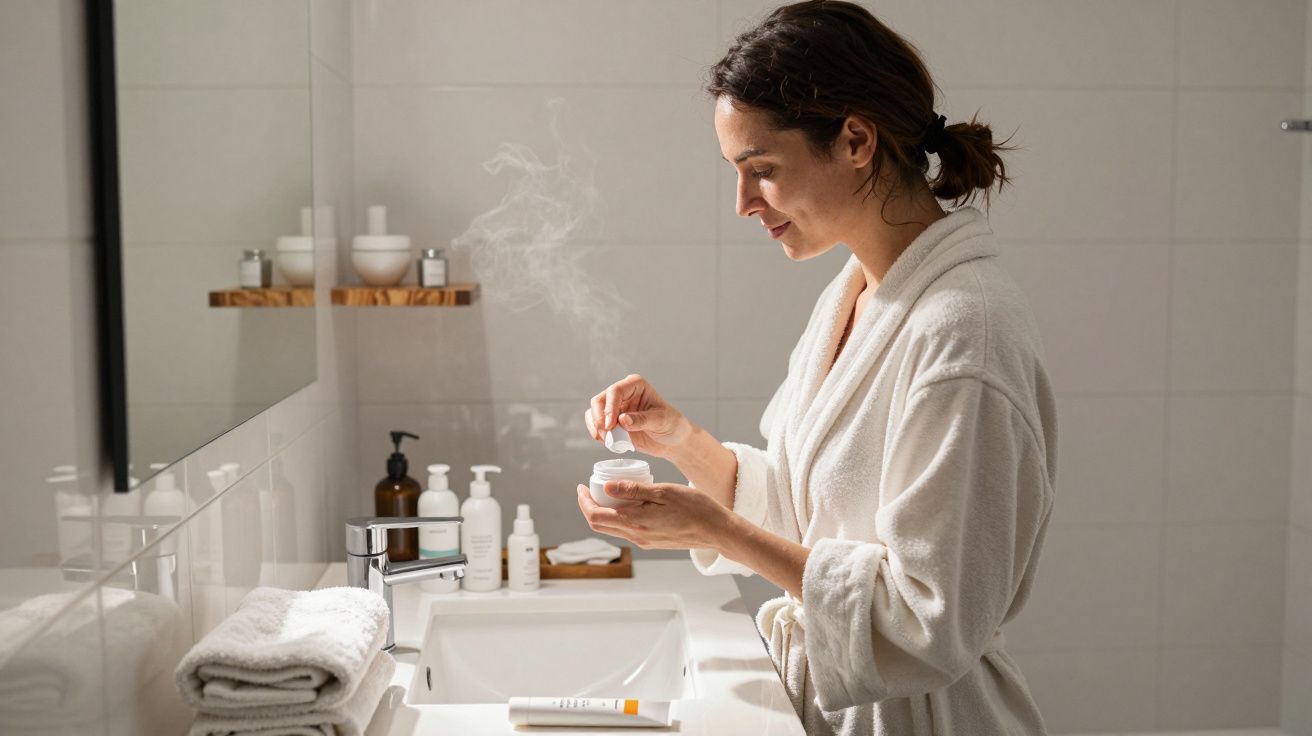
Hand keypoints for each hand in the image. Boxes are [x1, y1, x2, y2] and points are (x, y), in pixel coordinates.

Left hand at [575, 480, 729, 550]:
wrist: (717, 531)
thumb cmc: (695, 508)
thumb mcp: (663, 491)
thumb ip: (633, 491)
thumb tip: (606, 488)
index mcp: (635, 524)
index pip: (595, 517)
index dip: (583, 502)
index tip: (581, 486)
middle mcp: (636, 537)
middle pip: (600, 525)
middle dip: (589, 507)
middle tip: (590, 488)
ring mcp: (645, 541)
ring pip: (613, 528)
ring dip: (604, 512)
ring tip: (608, 492)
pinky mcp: (653, 541)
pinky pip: (627, 530)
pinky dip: (620, 516)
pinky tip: (629, 502)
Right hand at [585, 374, 693, 458]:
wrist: (673, 441)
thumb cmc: (672, 425)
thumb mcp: (661, 421)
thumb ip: (642, 420)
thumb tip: (622, 419)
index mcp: (636, 385)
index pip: (615, 391)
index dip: (609, 407)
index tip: (610, 424)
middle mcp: (623, 394)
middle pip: (600, 400)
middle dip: (599, 417)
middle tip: (606, 433)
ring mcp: (615, 408)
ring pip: (593, 412)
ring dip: (596, 426)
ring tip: (607, 440)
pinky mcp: (612, 422)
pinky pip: (595, 425)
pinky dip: (597, 433)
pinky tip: (607, 442)